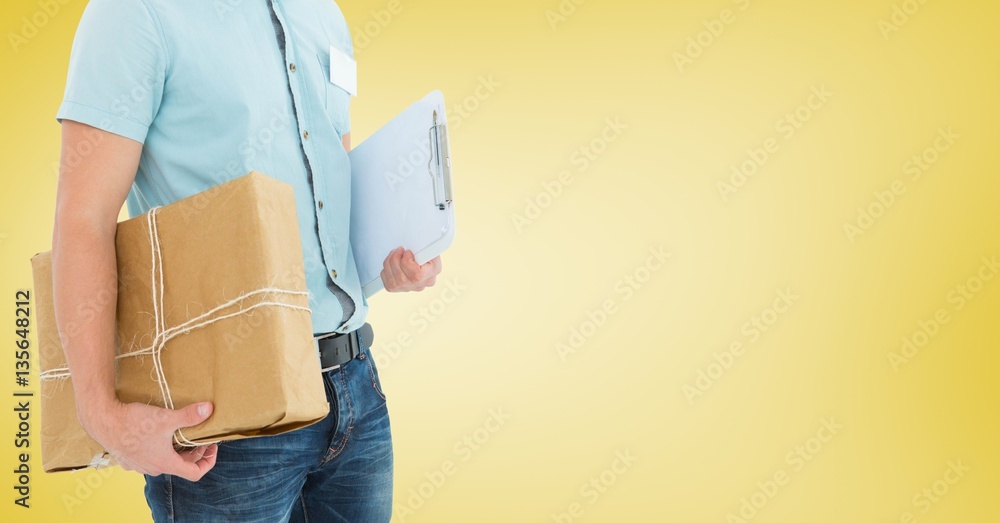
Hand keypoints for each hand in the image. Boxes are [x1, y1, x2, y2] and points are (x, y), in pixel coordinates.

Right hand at [78, 399, 217, 480]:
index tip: (211, 446)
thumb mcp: (166, 418)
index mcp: (165, 463)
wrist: (103, 420)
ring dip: (176, 450)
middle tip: (200, 436)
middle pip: (181, 465)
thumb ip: (189, 416)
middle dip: (194, 452)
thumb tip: (209, 409)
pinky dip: (159, 449)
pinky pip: (149, 458)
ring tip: (180, 433)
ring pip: (164, 461)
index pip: (195, 473)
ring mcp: (139, 465)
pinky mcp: (128, 459)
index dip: (208, 461)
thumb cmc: (134, 422)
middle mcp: (153, 468)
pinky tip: (158, 435)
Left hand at [381, 247, 441, 291]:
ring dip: (389, 264)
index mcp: (434, 271)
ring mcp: (410, 288)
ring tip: (394, 253)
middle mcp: (423, 284)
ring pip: (393, 282)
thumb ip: (425, 244)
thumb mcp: (428, 243)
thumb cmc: (424, 246)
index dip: (407, 263)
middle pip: (402, 279)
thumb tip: (420, 243)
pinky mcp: (399, 289)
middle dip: (395, 260)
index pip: (416, 276)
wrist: (420, 252)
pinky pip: (387, 283)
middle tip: (398, 250)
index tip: (407, 252)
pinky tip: (392, 263)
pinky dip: (386, 271)